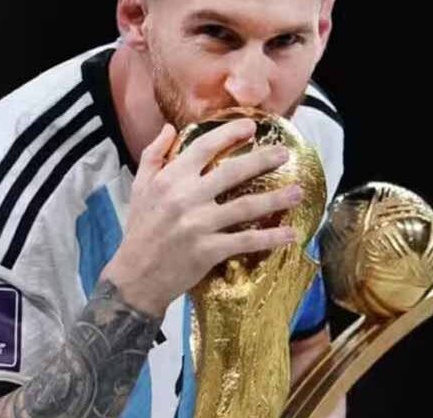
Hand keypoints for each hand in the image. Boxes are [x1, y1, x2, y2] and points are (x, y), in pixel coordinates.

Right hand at [102, 119, 302, 315]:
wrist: (134, 276)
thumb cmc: (140, 230)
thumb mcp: (139, 187)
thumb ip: (154, 154)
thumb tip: (169, 127)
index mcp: (170, 179)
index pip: (205, 147)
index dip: (230, 134)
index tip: (252, 128)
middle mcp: (186, 198)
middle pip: (232, 172)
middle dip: (262, 160)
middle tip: (285, 153)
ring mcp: (199, 225)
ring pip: (245, 206)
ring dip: (275, 198)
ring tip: (298, 192)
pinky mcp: (208, 250)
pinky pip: (245, 241)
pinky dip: (269, 238)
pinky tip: (289, 234)